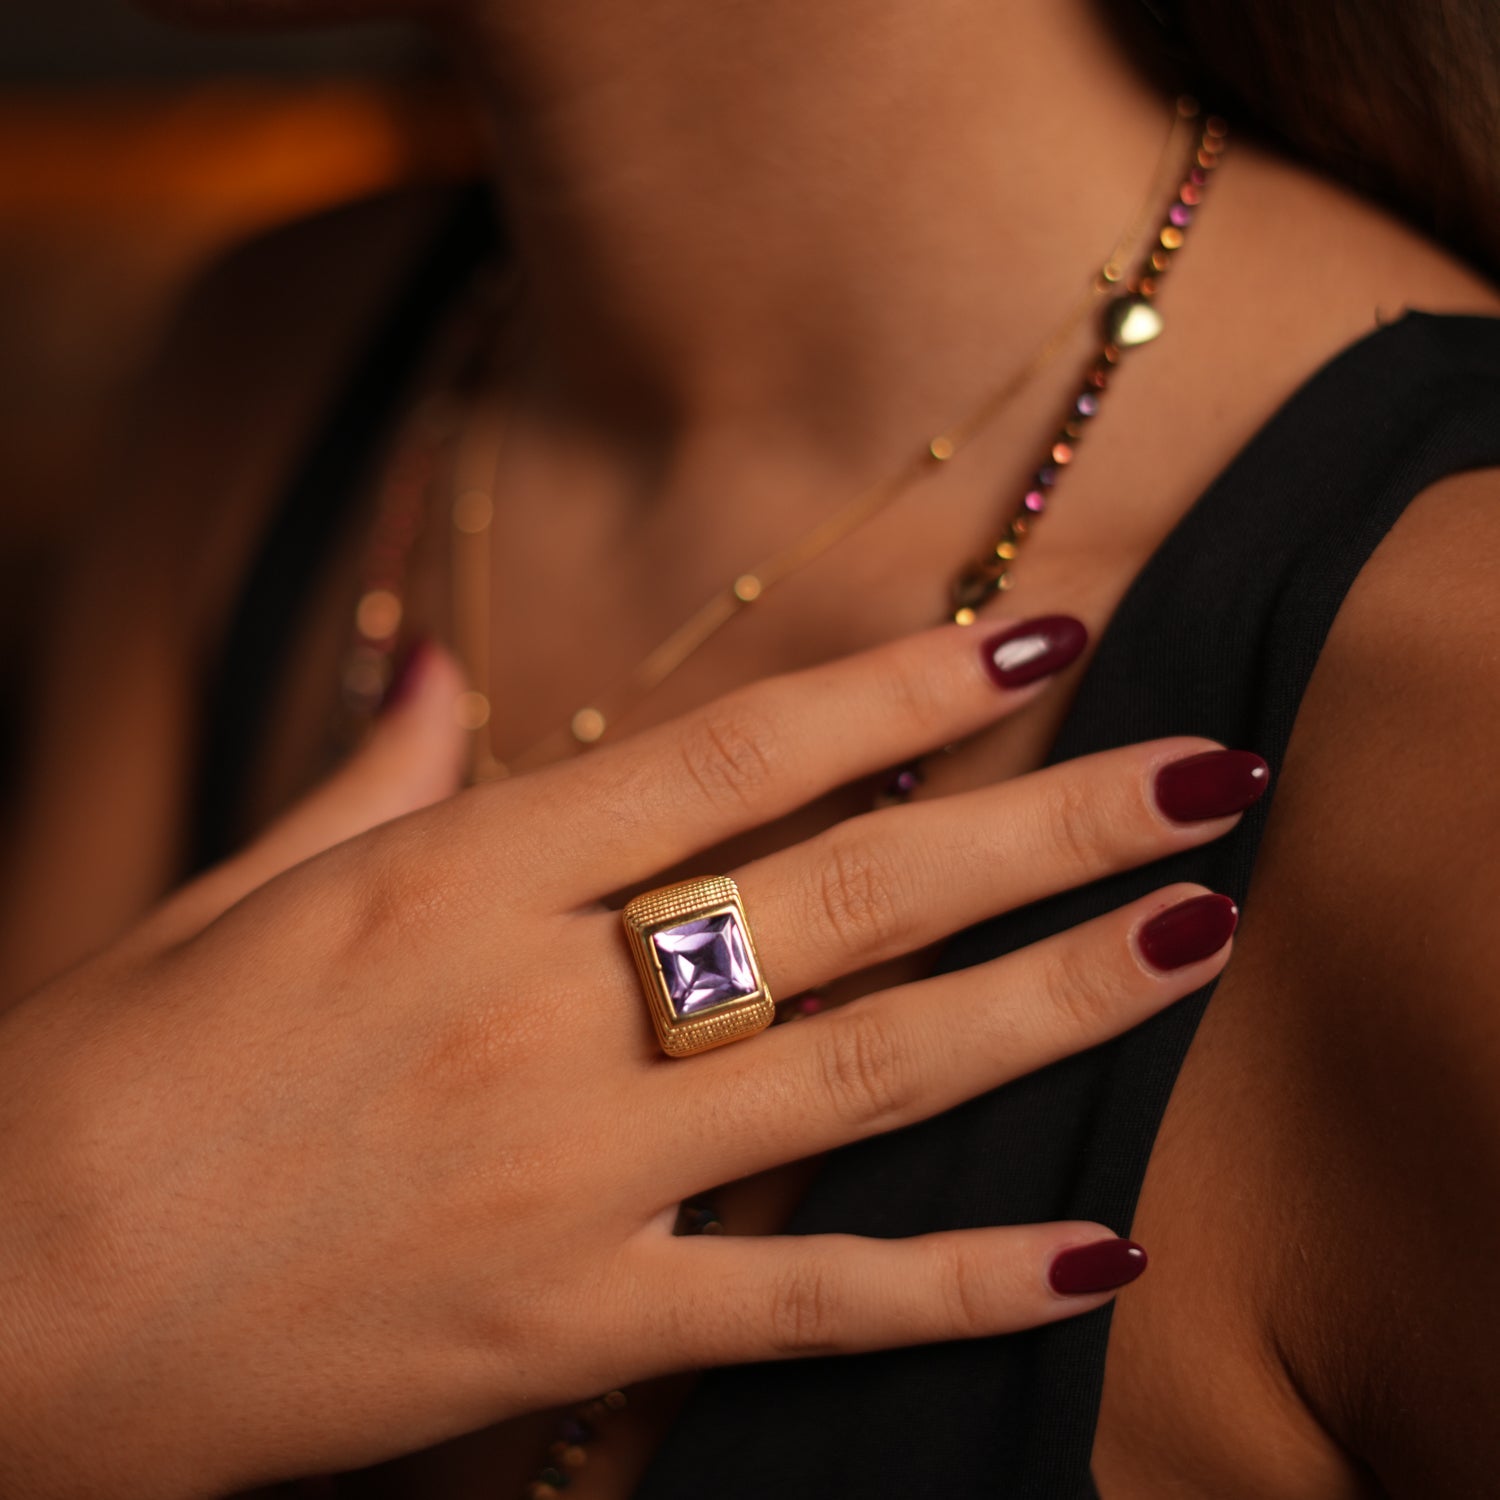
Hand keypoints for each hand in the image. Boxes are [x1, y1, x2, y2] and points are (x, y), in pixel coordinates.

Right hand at [0, 621, 1251, 1497]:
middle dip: (1047, 827)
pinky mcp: (568, 1336)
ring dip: (1048, 1002)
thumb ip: (371, 776)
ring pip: (864, 1076)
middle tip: (1210, 768)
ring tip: (1194, 933)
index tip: (1035, 642)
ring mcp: (568, 1183)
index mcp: (450, 883)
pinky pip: (805, 1305)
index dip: (894, 696)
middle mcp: (535, 1015)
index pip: (726, 758)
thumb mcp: (235, 896)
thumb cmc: (106, 1079)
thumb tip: (437, 666)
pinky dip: (959, 1285)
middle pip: (849, 898)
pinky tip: (1098, 1248)